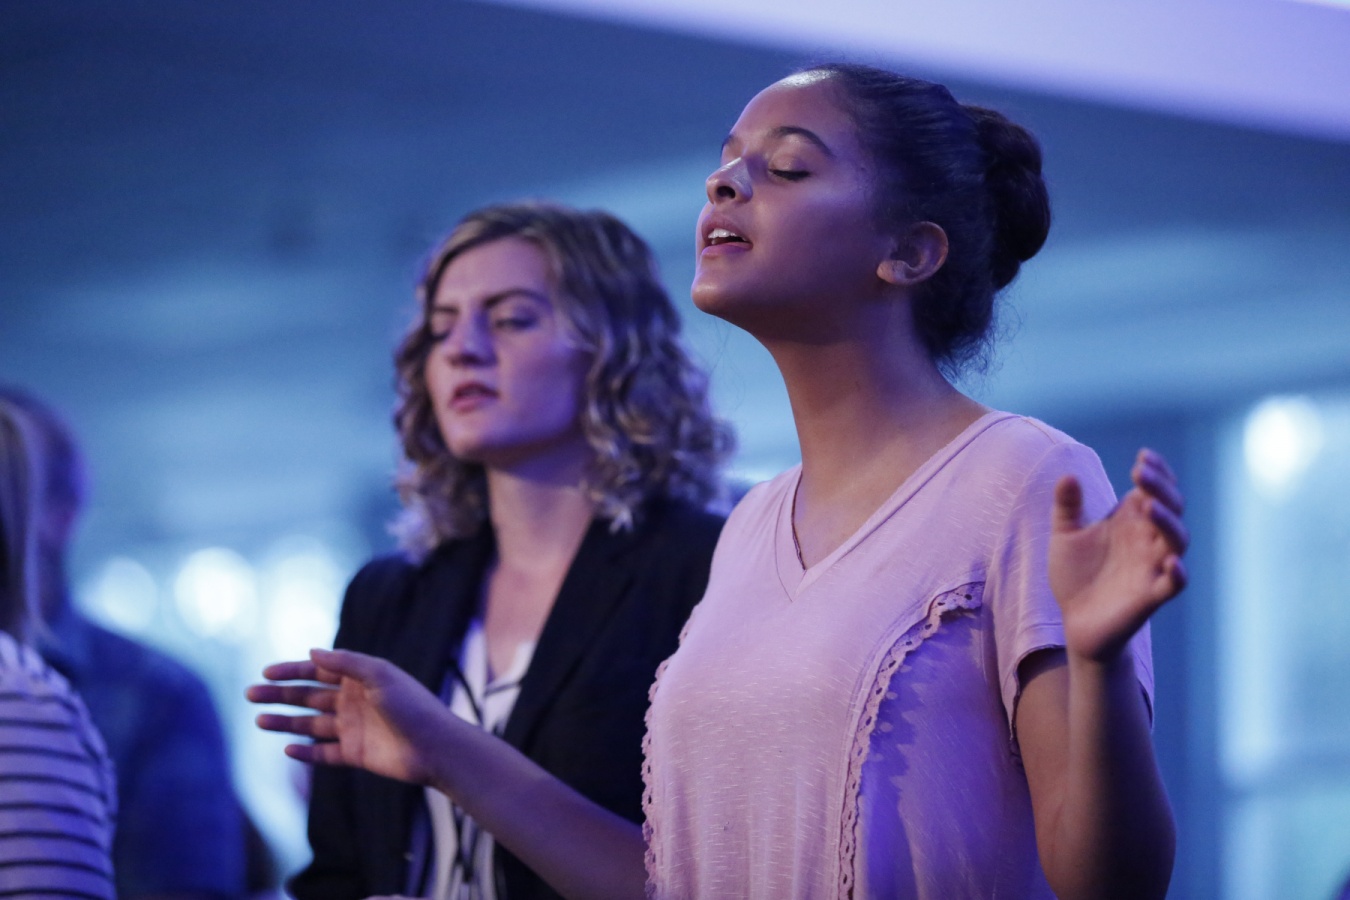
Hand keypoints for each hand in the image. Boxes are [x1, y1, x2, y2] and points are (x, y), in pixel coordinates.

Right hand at [247, 648, 449, 785]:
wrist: (436, 747)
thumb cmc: (412, 706)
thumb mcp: (380, 676)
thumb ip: (346, 663)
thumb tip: (312, 652)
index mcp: (361, 679)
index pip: (319, 671)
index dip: (292, 671)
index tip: (265, 673)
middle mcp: (354, 702)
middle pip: (309, 696)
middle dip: (280, 695)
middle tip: (249, 695)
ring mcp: (354, 728)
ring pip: (311, 724)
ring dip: (285, 722)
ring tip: (259, 721)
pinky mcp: (356, 754)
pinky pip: (324, 753)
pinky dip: (306, 752)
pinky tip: (287, 749)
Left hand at [1048, 448, 1188, 662]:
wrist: (1075, 622)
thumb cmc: (1075, 576)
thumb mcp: (1065, 536)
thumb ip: (1067, 506)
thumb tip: (1068, 475)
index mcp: (1131, 522)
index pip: (1155, 490)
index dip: (1158, 472)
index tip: (1143, 456)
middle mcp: (1147, 541)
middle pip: (1170, 508)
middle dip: (1161, 488)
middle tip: (1140, 472)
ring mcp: (1152, 567)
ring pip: (1177, 541)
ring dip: (1168, 521)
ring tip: (1148, 505)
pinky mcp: (1151, 596)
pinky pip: (1175, 584)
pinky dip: (1177, 573)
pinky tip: (1170, 562)